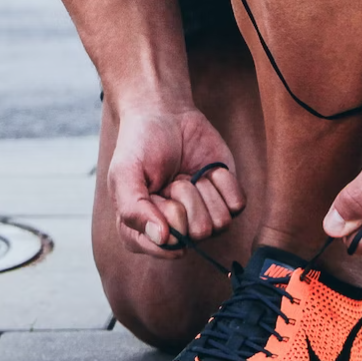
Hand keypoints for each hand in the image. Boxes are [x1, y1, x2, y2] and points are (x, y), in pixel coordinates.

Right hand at [108, 103, 245, 257]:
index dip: (165, 217)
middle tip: (171, 178)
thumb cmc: (140, 145)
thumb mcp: (124, 174)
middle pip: (196, 234)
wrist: (165, 114)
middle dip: (184, 197)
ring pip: (220, 224)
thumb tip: (162, 239)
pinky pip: (237, 206)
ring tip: (187, 174)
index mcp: (144, 231)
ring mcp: (203, 217)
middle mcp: (176, 230)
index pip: (167, 247)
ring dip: (203, 190)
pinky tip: (206, 171)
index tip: (155, 192)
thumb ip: (133, 209)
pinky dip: (223, 182)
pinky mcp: (225, 201)